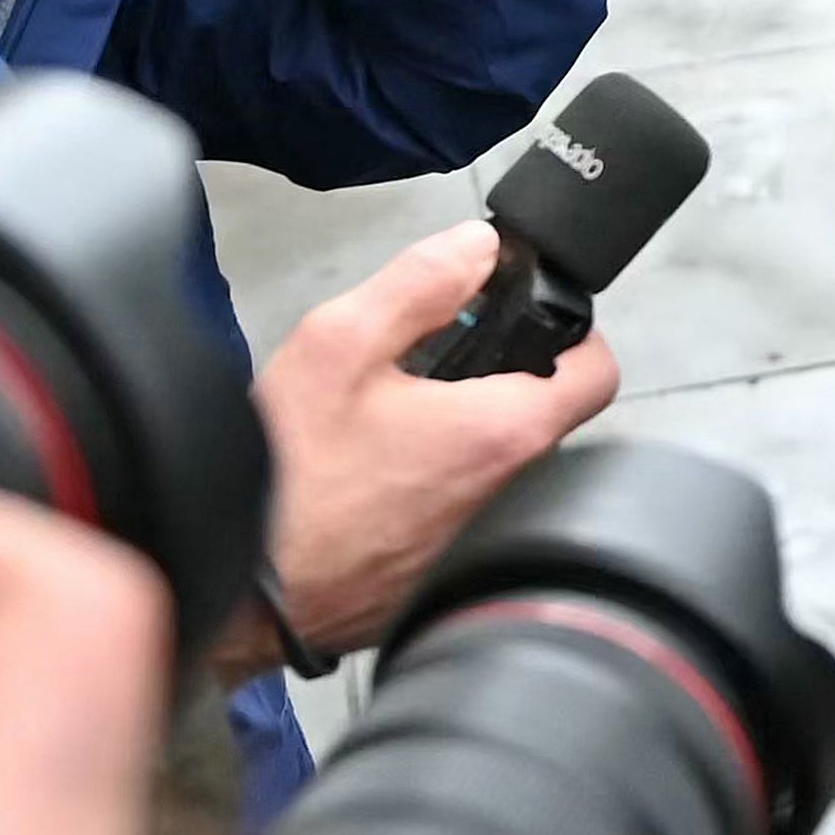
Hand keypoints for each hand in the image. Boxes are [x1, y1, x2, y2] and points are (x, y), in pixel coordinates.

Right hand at [251, 220, 624, 661]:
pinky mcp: (435, 577)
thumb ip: (418, 283)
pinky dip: (427, 491)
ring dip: (459, 439)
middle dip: (501, 382)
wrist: (235, 588)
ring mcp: (474, 544)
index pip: (599, 372)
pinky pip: (457, 517)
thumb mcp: (339, 345)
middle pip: (543, 418)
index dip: (573, 334)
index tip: (529, 321)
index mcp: (498, 432)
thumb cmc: (284, 476)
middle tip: (435, 365)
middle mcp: (505, 496)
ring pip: (496, 469)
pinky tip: (369, 480)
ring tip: (391, 423)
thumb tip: (477, 247)